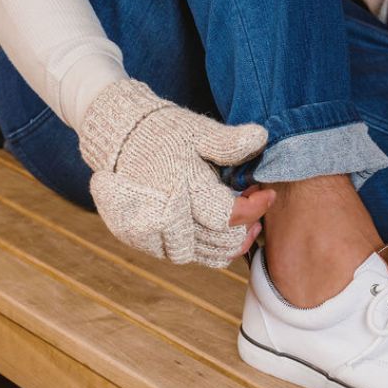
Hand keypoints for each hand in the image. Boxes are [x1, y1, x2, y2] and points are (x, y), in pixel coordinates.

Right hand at [79, 79, 271, 267]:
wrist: (120, 137)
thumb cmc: (164, 131)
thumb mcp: (198, 131)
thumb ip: (228, 141)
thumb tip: (261, 137)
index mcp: (181, 187)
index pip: (228, 216)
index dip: (255, 208)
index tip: (267, 194)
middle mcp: (163, 217)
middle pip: (218, 242)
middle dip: (244, 226)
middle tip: (253, 206)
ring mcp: (149, 234)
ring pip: (202, 256)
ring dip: (224, 242)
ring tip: (235, 220)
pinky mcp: (140, 241)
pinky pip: (181, 256)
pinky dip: (201, 246)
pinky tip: (208, 225)